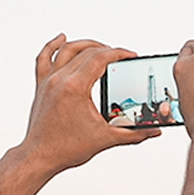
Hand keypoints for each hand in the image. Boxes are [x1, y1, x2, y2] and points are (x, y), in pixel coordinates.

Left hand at [19, 35, 162, 172]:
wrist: (40, 156)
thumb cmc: (67, 149)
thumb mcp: (105, 139)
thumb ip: (133, 134)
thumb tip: (153, 132)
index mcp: (75, 87)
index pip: (100, 58)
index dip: (118, 53)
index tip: (130, 55)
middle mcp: (60, 79)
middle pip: (86, 52)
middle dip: (107, 50)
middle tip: (121, 57)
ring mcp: (48, 80)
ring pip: (66, 50)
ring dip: (85, 45)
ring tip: (100, 47)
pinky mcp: (41, 85)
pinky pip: (44, 58)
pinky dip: (52, 46)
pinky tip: (61, 38)